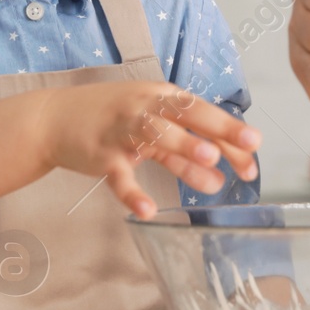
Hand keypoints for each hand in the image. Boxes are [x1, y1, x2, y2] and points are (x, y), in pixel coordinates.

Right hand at [39, 82, 261, 218]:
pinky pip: (120, 176)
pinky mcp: (102, 156)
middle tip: (249, 144)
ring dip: (183, 147)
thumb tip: (222, 171)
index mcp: (162, 99)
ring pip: (156, 136)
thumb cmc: (110, 121)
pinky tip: (149, 210)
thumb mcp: (151, 128)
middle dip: (219, 129)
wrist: (54, 118)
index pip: (203, 113)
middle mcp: (145, 108)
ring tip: (209, 163)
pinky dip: (133, 193)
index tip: (256, 149)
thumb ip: (185, 150)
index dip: (231, 132)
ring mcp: (122, 130)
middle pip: (186, 115)